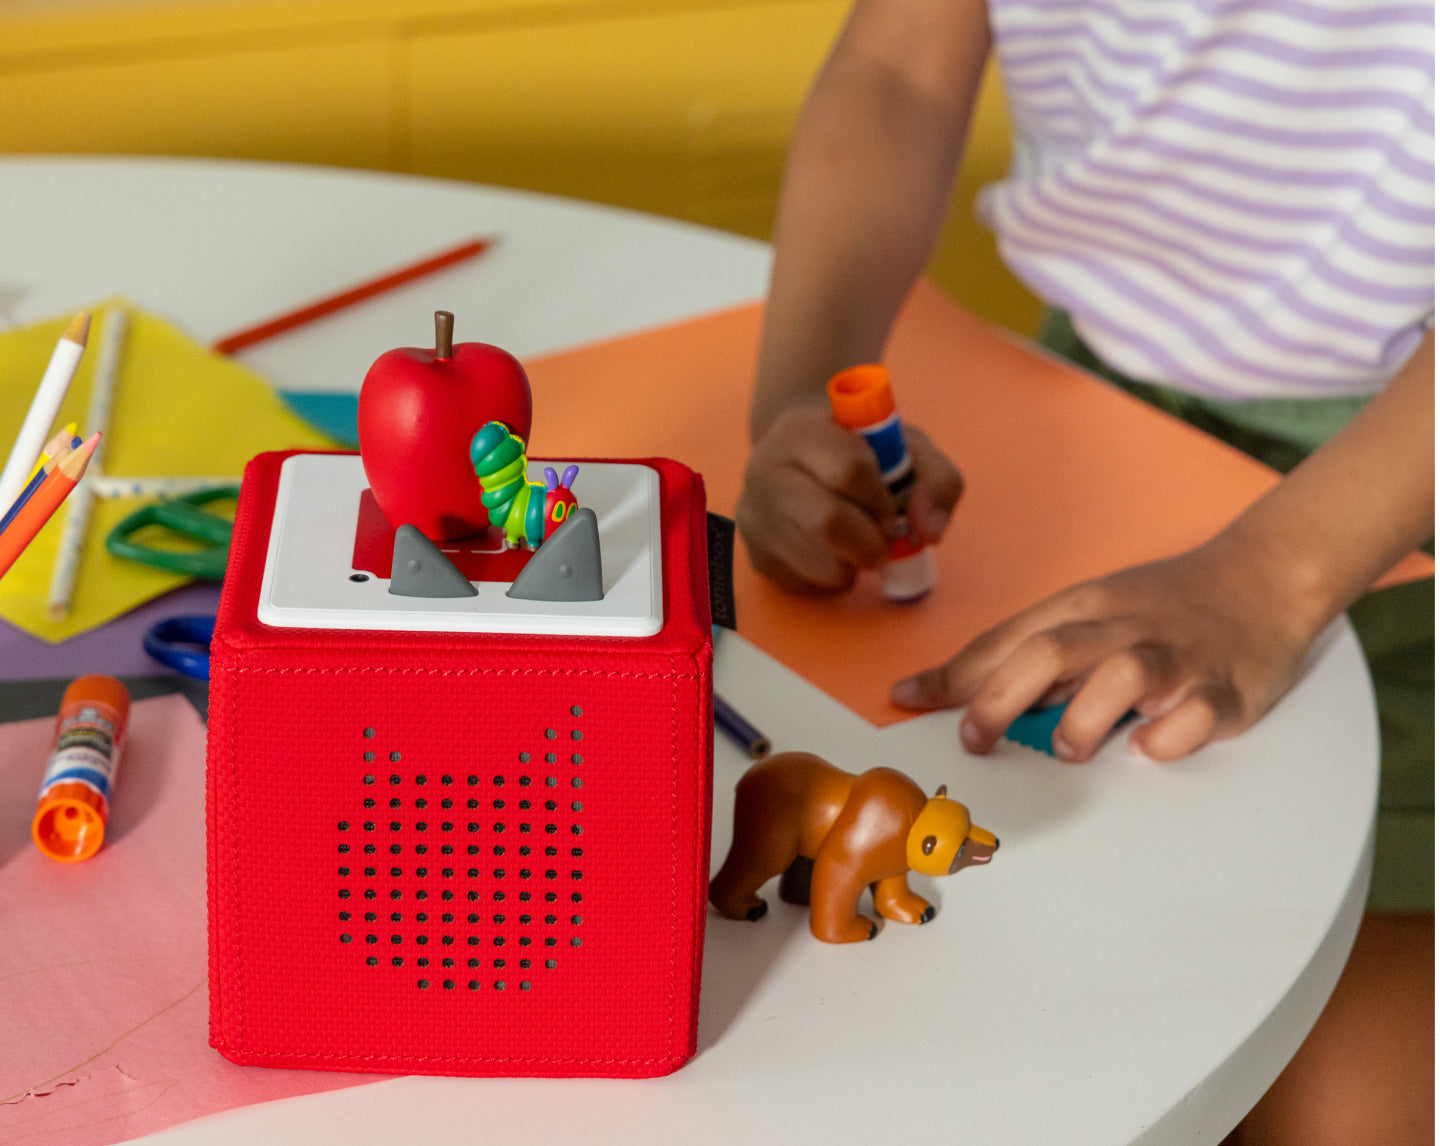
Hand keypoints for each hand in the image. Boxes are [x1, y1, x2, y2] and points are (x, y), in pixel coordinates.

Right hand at [736, 404, 961, 593]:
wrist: (800, 459)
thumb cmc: (860, 452)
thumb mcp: (906, 447)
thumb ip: (937, 481)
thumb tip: (930, 533)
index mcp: (800, 431)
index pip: (850, 470)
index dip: (882, 498)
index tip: (890, 508)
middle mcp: (764, 470)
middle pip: (827, 523)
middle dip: (871, 542)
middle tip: (882, 542)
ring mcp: (754, 516)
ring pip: (820, 564)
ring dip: (856, 565)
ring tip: (857, 546)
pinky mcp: (756, 556)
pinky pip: (807, 585)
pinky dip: (835, 579)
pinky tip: (833, 554)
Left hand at [890, 534, 1320, 761]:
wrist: (1264, 577)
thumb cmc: (1161, 605)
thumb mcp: (1088, 612)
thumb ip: (1025, 651)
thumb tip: (948, 692)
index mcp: (1083, 608)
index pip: (1006, 640)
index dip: (952, 676)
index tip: (906, 700)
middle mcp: (1123, 628)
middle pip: (1049, 652)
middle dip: (1000, 698)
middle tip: (977, 739)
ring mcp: (1176, 658)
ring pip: (1121, 677)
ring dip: (1083, 718)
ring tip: (1068, 746)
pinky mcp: (1226, 690)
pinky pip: (1195, 715)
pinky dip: (1167, 738)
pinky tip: (1148, 747)